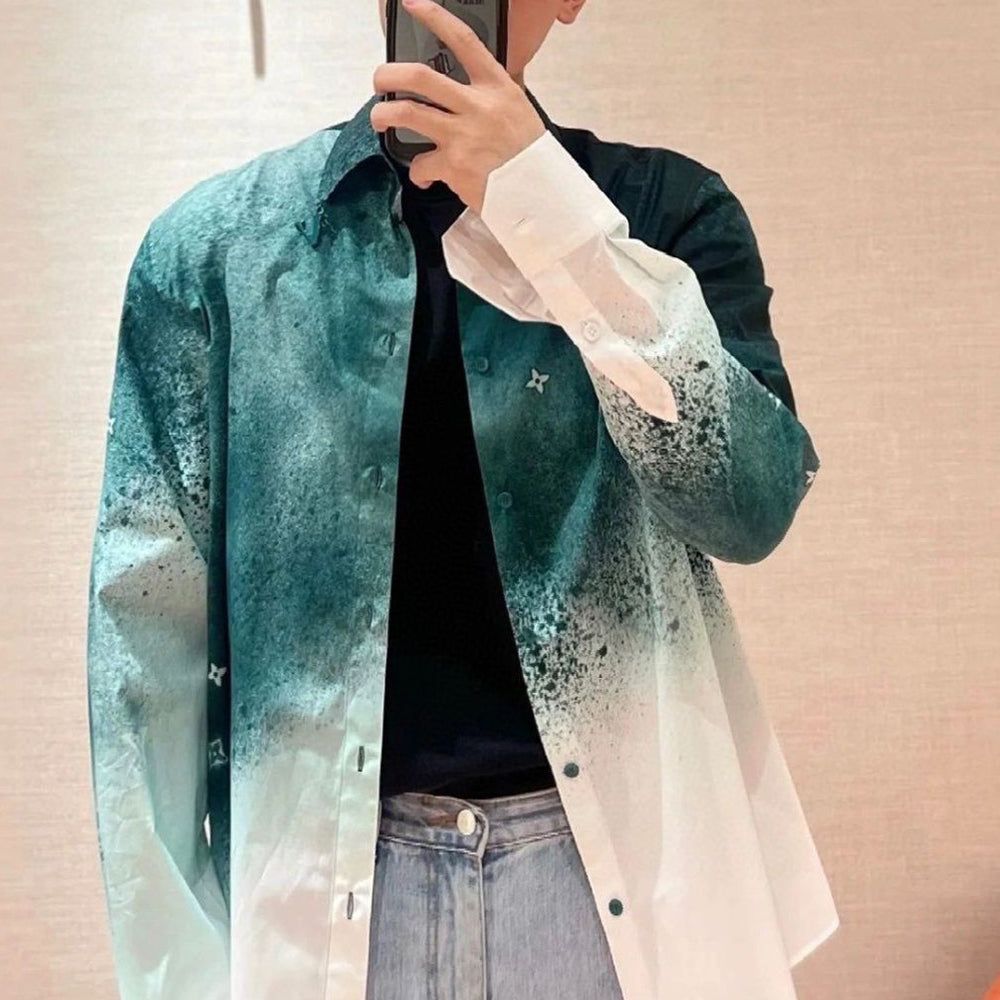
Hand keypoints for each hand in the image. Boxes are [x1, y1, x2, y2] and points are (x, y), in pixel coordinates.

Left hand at [370, 0, 545, 213]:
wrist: (540, 193)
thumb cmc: (528, 155)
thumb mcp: (518, 111)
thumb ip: (491, 95)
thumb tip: (466, 85)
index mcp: (496, 87)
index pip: (463, 41)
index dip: (434, 17)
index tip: (412, 3)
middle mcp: (478, 106)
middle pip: (419, 76)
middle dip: (388, 74)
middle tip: (379, 81)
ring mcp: (463, 136)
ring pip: (406, 113)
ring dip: (382, 114)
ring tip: (379, 119)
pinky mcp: (454, 166)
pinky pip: (420, 164)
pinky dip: (417, 172)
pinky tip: (424, 175)